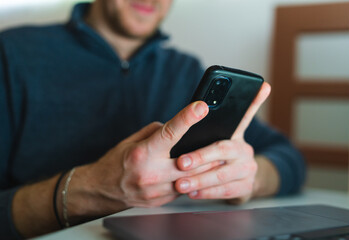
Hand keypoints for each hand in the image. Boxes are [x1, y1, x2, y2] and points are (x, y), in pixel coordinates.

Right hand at [67, 101, 226, 222]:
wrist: (103, 189)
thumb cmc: (118, 161)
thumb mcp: (133, 140)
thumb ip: (158, 133)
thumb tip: (179, 127)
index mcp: (143, 153)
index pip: (170, 133)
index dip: (187, 118)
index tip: (201, 107)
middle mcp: (150, 174)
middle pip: (191, 162)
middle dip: (209, 152)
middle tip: (223, 141)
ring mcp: (156, 191)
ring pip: (192, 179)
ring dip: (205, 168)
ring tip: (215, 158)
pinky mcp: (160, 201)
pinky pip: (183, 190)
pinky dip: (192, 180)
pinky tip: (196, 173)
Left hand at [174, 82, 270, 202]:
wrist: (239, 183)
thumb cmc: (217, 157)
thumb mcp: (214, 140)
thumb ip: (204, 129)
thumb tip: (192, 113)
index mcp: (235, 133)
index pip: (244, 114)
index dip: (255, 101)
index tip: (262, 87)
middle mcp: (244, 149)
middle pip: (223, 149)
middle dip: (200, 157)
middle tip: (180, 163)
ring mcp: (248, 169)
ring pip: (222, 174)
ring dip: (200, 180)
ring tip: (181, 183)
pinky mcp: (246, 187)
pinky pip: (225, 191)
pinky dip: (207, 193)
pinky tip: (193, 193)